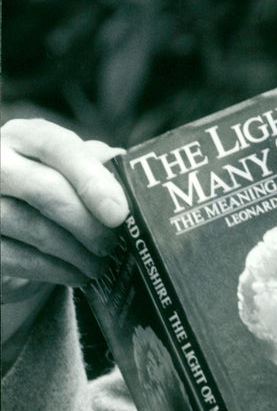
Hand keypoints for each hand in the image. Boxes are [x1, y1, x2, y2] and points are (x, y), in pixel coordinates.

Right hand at [1, 118, 127, 345]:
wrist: (6, 227)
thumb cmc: (48, 188)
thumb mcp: (69, 168)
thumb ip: (96, 164)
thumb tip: (131, 169)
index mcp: (23, 137)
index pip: (58, 147)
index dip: (91, 178)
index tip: (118, 212)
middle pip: (46, 190)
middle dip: (89, 223)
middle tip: (114, 243)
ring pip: (36, 230)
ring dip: (77, 253)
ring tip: (102, 263)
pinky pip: (21, 260)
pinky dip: (57, 271)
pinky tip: (78, 274)